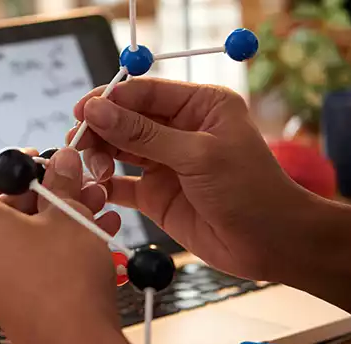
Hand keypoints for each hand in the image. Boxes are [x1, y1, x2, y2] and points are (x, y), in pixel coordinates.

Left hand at [0, 148, 120, 340]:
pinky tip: (90, 231)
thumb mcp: (67, 214)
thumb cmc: (62, 280)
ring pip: (18, 230)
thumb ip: (61, 180)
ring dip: (56, 215)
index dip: (18, 163)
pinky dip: (50, 241)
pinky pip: (22, 255)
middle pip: (1, 203)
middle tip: (77, 181)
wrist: (74, 343)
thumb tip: (63, 161)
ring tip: (95, 205)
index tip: (45, 159)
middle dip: (45, 191)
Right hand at [68, 78, 318, 280]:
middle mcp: (179, 129)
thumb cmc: (251, 192)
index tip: (82, 111)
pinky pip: (119, 183)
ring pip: (116, 149)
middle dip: (99, 130)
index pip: (144, 92)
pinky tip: (93, 189)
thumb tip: (96, 110)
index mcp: (200, 105)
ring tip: (91, 170)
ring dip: (97, 157)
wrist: (272, 245)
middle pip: (124, 119)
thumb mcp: (198, 155)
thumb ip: (143, 135)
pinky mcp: (154, 194)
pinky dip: (103, 185)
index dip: (110, 99)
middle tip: (78, 143)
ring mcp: (164, 162)